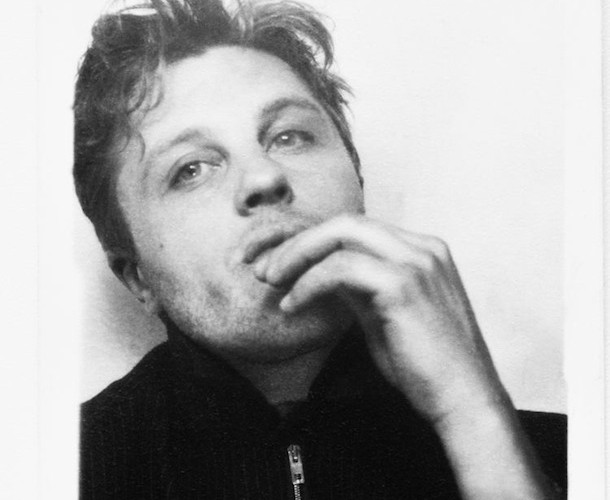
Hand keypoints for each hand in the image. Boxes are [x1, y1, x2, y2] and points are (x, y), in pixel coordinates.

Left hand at [252, 214, 505, 424]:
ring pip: (341, 234)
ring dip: (298, 257)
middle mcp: (422, 247)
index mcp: (420, 250)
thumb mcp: (383, 313)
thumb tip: (317, 272)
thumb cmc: (424, 364)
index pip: (355, 228)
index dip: (312, 242)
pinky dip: (309, 283)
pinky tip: (292, 304)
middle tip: (267, 269)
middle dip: (299, 242)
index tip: (279, 263)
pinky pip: (341, 268)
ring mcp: (416, 262)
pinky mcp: (404, 285)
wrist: (463, 401)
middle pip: (345, 222)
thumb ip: (357, 286)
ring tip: (272, 282)